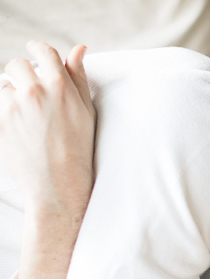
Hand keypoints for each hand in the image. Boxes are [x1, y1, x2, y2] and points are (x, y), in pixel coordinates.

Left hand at [0, 41, 95, 215]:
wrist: (59, 184)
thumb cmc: (78, 148)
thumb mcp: (86, 111)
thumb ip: (79, 77)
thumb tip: (78, 48)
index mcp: (61, 87)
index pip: (43, 52)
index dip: (37, 50)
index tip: (34, 53)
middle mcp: (35, 92)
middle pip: (18, 65)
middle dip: (22, 75)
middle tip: (32, 94)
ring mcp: (13, 106)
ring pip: (4, 85)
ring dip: (12, 94)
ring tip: (27, 118)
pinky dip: (6, 111)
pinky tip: (19, 127)